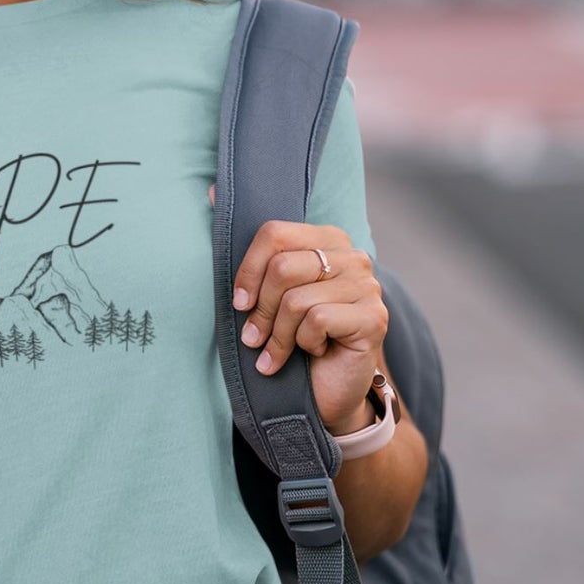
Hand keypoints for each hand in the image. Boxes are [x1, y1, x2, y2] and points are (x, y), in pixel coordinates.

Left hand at [209, 183, 384, 434]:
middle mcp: (352, 256)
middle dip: (260, 310)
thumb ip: (246, 248)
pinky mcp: (373, 317)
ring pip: (296, 300)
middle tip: (255, 337)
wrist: (325, 394)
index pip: (274, 233)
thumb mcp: (264, 293)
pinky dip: (302, 345)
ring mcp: (368, 285)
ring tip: (278, 352)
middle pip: (283, 267)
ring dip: (278, 336)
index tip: (238, 304)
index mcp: (327, 240)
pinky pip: (316, 321)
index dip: (247, 271)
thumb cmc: (290, 340)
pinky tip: (312, 354)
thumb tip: (210, 189)